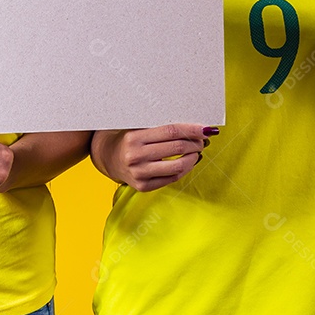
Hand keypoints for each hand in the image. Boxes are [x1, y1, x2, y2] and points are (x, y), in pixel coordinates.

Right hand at [91, 124, 213, 191]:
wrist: (108, 157)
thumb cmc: (129, 138)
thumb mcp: (139, 127)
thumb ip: (162, 127)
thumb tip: (194, 128)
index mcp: (134, 137)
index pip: (171, 131)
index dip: (192, 130)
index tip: (207, 129)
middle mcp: (135, 156)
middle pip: (177, 148)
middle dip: (195, 143)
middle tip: (203, 139)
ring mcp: (139, 173)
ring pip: (178, 166)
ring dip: (193, 158)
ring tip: (197, 151)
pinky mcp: (143, 186)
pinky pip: (172, 178)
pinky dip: (185, 169)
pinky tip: (188, 162)